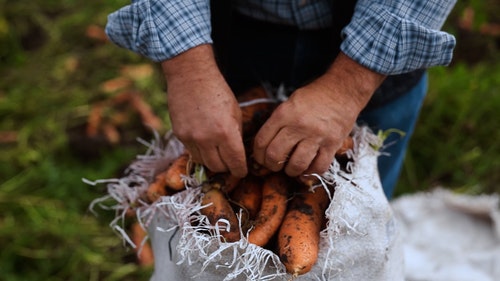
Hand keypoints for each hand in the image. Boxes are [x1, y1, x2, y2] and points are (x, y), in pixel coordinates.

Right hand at [161, 44, 246, 177]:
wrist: (191, 76)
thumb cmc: (217, 91)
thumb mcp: (235, 113)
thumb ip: (236, 135)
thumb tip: (238, 153)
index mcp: (226, 133)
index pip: (235, 163)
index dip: (240, 171)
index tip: (242, 172)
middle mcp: (207, 139)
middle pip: (218, 168)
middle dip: (227, 167)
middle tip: (230, 162)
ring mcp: (191, 138)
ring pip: (203, 163)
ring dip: (212, 161)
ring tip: (217, 153)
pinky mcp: (180, 135)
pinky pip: (191, 153)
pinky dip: (200, 152)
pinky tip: (204, 142)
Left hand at [252, 52, 385, 176]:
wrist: (343, 91)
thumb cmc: (314, 97)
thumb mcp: (289, 103)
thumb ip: (277, 122)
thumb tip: (265, 146)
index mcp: (284, 113)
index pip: (262, 141)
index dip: (257, 155)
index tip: (261, 158)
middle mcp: (299, 125)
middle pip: (275, 155)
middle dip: (271, 165)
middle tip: (275, 165)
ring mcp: (317, 136)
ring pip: (296, 165)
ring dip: (290, 171)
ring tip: (291, 168)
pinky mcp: (332, 144)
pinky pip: (319, 167)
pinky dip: (311, 172)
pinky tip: (307, 168)